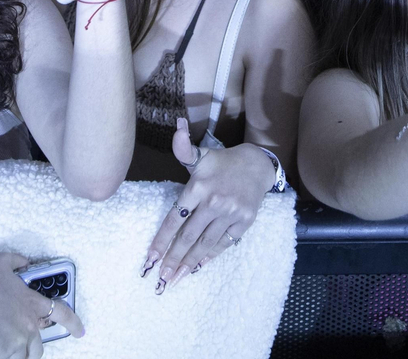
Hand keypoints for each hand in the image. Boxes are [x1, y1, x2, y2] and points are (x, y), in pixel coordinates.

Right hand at [0, 251, 84, 355]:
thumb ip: (15, 261)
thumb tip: (24, 262)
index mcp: (31, 302)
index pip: (61, 313)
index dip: (73, 323)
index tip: (80, 331)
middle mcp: (30, 323)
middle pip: (40, 344)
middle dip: (32, 347)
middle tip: (21, 345)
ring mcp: (21, 340)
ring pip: (28, 356)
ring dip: (20, 355)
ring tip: (7, 352)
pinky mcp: (8, 354)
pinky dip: (5, 358)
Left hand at [145, 121, 274, 292]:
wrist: (257, 166)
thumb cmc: (222, 163)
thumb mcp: (202, 155)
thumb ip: (184, 149)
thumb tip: (177, 128)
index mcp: (198, 186)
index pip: (175, 218)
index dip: (161, 240)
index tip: (150, 259)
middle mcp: (214, 201)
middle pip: (188, 236)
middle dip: (172, 259)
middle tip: (160, 279)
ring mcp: (230, 213)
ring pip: (205, 243)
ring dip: (188, 263)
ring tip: (175, 279)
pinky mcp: (244, 222)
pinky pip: (223, 244)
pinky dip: (209, 257)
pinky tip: (197, 268)